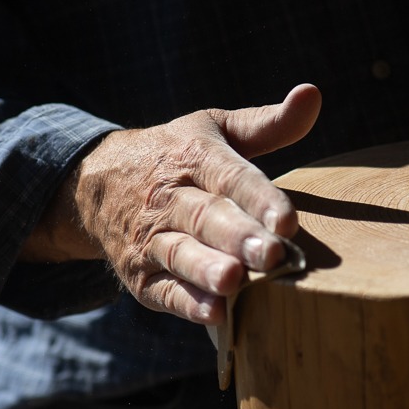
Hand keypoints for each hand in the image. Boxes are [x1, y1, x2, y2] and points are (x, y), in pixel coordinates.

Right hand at [22, 84, 321, 322]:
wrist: (96, 184)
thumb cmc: (175, 156)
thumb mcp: (214, 129)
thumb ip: (268, 122)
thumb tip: (312, 94)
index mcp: (194, 158)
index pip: (231, 176)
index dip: (260, 198)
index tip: (288, 220)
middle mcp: (169, 198)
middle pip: (206, 218)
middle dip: (239, 237)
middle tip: (272, 255)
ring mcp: (151, 240)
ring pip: (180, 255)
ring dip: (207, 270)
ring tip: (235, 281)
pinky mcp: (140, 276)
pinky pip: (163, 292)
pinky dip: (187, 304)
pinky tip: (215, 314)